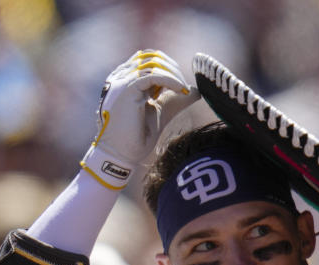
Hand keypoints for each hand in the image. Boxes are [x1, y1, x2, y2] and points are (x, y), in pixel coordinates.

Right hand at [81, 49, 196, 188]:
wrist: (123, 154)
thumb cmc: (138, 136)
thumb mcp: (162, 111)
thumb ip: (175, 99)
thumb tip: (196, 90)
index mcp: (126, 79)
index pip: (150, 60)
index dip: (169, 68)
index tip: (181, 87)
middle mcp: (121, 77)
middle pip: (151, 56)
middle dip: (173, 68)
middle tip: (184, 88)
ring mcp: (121, 81)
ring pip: (152, 63)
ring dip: (173, 74)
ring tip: (183, 91)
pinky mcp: (126, 89)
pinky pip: (152, 74)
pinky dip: (170, 79)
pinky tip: (180, 90)